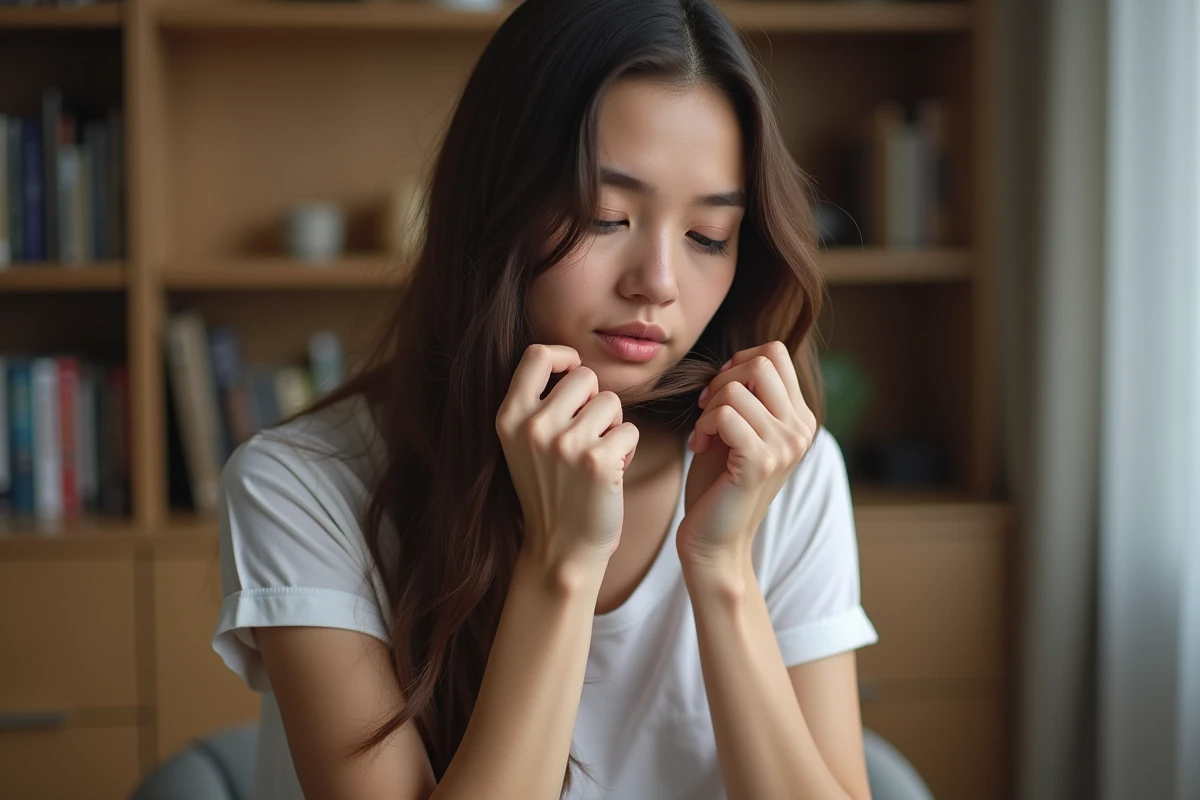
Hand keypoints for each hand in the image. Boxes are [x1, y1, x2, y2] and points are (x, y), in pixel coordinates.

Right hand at [496, 344, 639, 569]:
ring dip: (613, 426)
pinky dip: (627, 449)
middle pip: (584, 376)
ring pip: (611, 401)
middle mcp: (533, 426)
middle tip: (587, 434)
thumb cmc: (549, 490)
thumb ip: (538, 402)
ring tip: (597, 455)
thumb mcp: (523, 443)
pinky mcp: (598, 461)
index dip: (563, 358)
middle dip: (594, 400)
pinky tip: (609, 473)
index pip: (537, 354)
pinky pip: (631, 430)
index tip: (572, 376)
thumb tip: (572, 361)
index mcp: (509, 417)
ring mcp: (565, 443)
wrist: (560, 549)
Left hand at [679, 341, 816, 568]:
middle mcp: (801, 430)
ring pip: (737, 390)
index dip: (738, 363)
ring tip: (705, 436)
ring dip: (709, 409)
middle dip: (723, 381)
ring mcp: (785, 446)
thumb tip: (737, 360)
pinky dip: (704, 425)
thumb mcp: (739, 428)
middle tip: (708, 412)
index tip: (719, 394)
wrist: (715, 538)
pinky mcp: (761, 462)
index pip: (776, 354)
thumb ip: (747, 394)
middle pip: (762, 363)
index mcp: (800, 418)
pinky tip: (699, 446)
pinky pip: (725, 415)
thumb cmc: (719, 482)